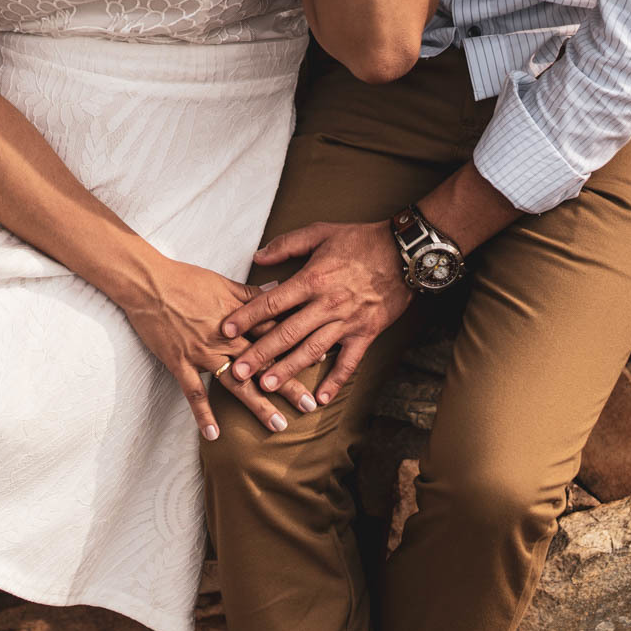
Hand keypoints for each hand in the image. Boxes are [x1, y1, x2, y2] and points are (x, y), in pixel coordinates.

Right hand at [123, 257, 315, 439]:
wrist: (148, 284)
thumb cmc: (186, 279)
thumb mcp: (224, 282)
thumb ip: (252, 293)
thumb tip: (278, 290)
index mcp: (239, 319)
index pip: (276, 335)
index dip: (299, 347)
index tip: (323, 361)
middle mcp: (226, 339)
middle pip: (264, 364)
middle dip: (288, 385)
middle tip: (309, 406)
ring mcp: (203, 353)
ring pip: (236, 384)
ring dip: (258, 405)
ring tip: (278, 425)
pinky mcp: (180, 363)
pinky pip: (194, 393)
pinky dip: (203, 414)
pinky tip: (214, 435)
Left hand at [221, 221, 412, 403]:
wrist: (404, 252)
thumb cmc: (361, 240)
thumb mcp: (321, 232)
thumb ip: (287, 244)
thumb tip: (258, 256)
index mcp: (312, 279)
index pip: (273, 302)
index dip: (247, 316)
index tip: (226, 329)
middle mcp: (327, 304)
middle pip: (287, 333)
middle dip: (260, 354)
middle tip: (238, 371)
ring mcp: (347, 322)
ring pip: (312, 351)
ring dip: (288, 370)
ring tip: (266, 386)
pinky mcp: (366, 334)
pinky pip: (349, 362)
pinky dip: (335, 382)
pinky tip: (319, 399)